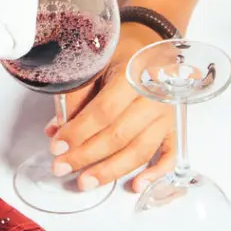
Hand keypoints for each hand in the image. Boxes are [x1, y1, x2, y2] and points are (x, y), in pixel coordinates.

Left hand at [49, 26, 173, 192]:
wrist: (151, 45)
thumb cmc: (120, 55)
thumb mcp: (96, 64)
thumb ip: (76, 96)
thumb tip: (57, 130)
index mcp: (133, 75)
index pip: (104, 112)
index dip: (78, 132)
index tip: (57, 147)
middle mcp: (154, 97)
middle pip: (119, 135)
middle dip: (87, 156)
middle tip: (62, 167)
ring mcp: (167, 115)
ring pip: (140, 150)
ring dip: (111, 170)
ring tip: (86, 182)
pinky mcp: (174, 128)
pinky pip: (169, 155)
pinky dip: (155, 173)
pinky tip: (136, 185)